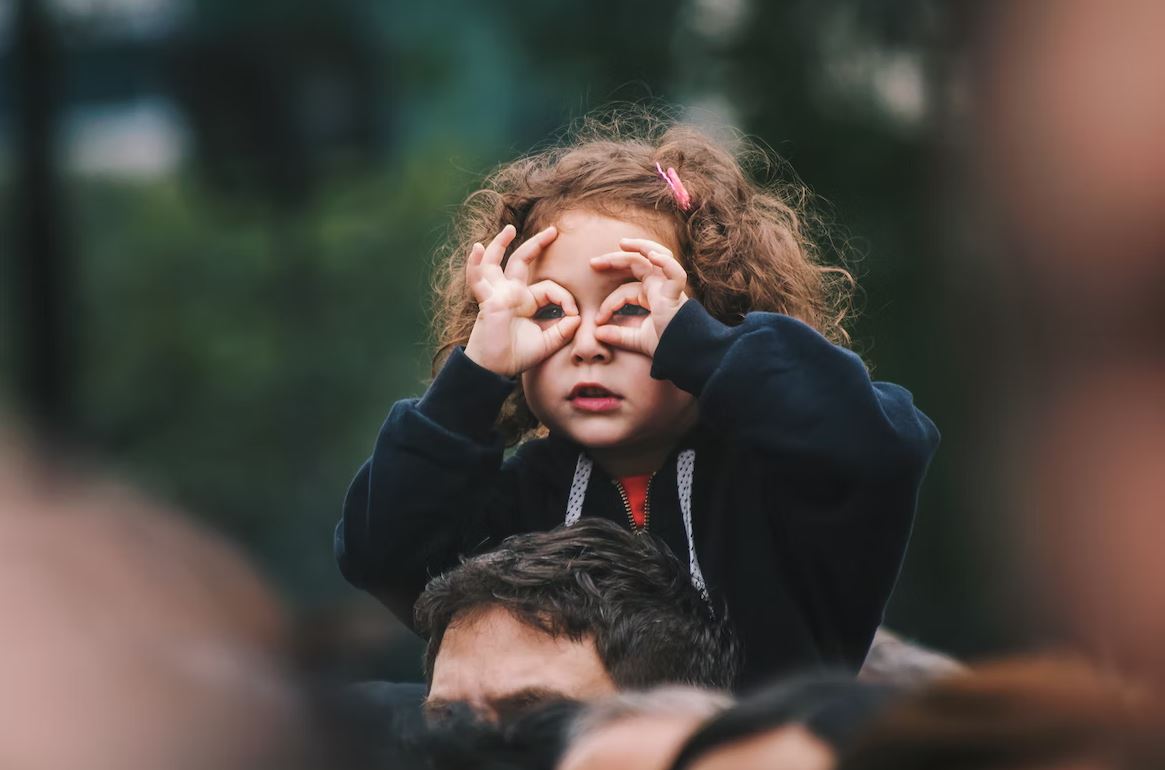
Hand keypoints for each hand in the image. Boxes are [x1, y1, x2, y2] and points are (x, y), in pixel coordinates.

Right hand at [463, 224, 580, 376]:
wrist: (495, 370)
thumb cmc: (516, 356)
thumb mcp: (547, 343)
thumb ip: (563, 330)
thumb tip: (577, 318)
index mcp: (526, 302)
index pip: (549, 288)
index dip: (565, 298)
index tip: (575, 315)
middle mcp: (511, 293)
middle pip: (522, 261)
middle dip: (537, 245)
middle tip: (553, 230)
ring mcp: (497, 294)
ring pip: (496, 263)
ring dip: (500, 244)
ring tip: (509, 229)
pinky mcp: (488, 301)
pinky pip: (478, 280)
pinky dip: (475, 264)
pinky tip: (477, 249)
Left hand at [589, 237, 688, 356]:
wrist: (684, 354)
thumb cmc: (667, 345)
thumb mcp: (637, 339)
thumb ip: (619, 335)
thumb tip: (596, 333)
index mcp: (651, 295)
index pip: (625, 290)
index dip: (609, 303)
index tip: (598, 321)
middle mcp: (660, 287)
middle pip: (637, 264)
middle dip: (615, 259)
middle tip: (593, 263)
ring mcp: (669, 287)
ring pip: (657, 256)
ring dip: (640, 247)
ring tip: (622, 243)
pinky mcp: (677, 293)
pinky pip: (675, 272)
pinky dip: (665, 262)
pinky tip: (652, 256)